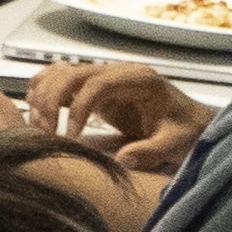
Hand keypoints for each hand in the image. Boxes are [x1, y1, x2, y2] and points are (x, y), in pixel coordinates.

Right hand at [10, 62, 207, 159]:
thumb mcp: (176, 142)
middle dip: (51, 101)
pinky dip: (42, 93)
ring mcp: (103, 77)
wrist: (191, 122)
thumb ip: (152, 150)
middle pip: (70, 73)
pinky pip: (58, 80)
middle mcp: (117, 71)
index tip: (72, 135)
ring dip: (42, 97)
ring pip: (59, 73)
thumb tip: (124, 160)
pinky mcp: (92, 88)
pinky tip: (40, 117)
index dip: (79, 107)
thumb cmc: (186, 128)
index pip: (98, 83)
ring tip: (41, 127)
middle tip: (48, 132)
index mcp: (139, 79)